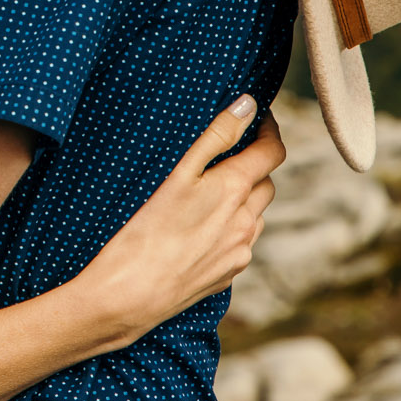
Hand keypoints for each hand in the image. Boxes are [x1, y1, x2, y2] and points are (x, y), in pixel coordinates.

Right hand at [74, 100, 283, 346]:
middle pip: (266, 183)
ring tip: (206, 193)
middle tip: (224, 154)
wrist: (128, 296)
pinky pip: (240, 243)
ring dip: (242, 199)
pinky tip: (198, 228)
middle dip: (253, 165)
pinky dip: (230, 228)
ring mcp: (239, 252)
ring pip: (254, 215)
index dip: (268, 130)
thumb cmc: (143, 229)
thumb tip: (248, 104)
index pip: (271, 151)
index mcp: (234, 191)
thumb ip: (216, 135)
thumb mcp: (176, 172)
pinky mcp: (227, 275)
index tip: (255, 117)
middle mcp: (246, 223)